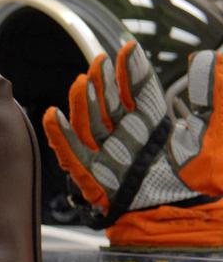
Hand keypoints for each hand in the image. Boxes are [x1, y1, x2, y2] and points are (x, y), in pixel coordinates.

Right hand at [42, 40, 222, 227]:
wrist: (189, 214)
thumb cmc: (203, 178)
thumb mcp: (214, 129)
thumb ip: (213, 94)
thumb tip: (210, 58)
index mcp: (154, 127)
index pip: (137, 92)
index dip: (131, 71)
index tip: (128, 47)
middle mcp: (129, 139)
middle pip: (108, 105)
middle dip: (103, 82)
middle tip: (100, 61)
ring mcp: (110, 157)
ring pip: (89, 125)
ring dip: (82, 103)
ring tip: (81, 81)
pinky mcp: (95, 178)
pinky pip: (72, 155)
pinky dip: (61, 136)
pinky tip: (54, 115)